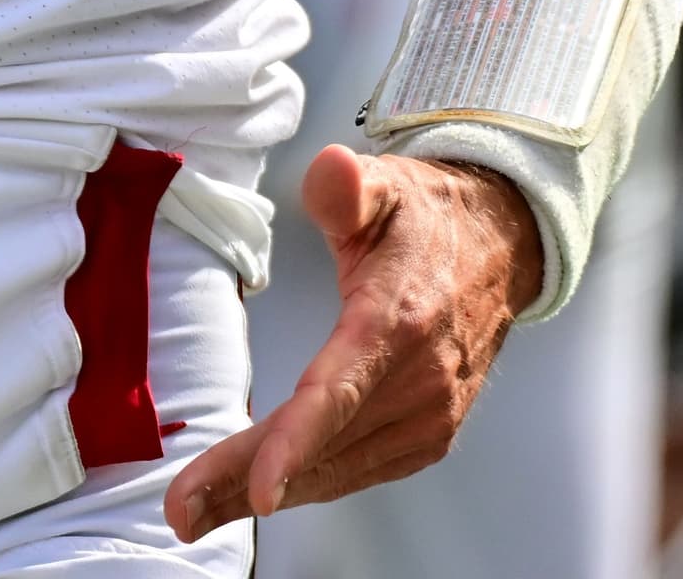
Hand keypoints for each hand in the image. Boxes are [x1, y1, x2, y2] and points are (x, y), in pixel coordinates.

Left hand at [164, 145, 543, 539]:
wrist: (501, 247)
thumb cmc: (431, 220)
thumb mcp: (386, 185)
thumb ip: (347, 185)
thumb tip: (331, 172)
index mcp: (397, 321)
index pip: (338, 393)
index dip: (295, 444)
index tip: (259, 490)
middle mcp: (419, 380)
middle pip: (321, 445)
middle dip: (244, 483)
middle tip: (181, 509)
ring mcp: (429, 415)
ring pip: (335, 469)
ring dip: (265, 491)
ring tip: (201, 508)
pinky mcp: (430, 434)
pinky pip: (360, 470)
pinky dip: (311, 483)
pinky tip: (265, 491)